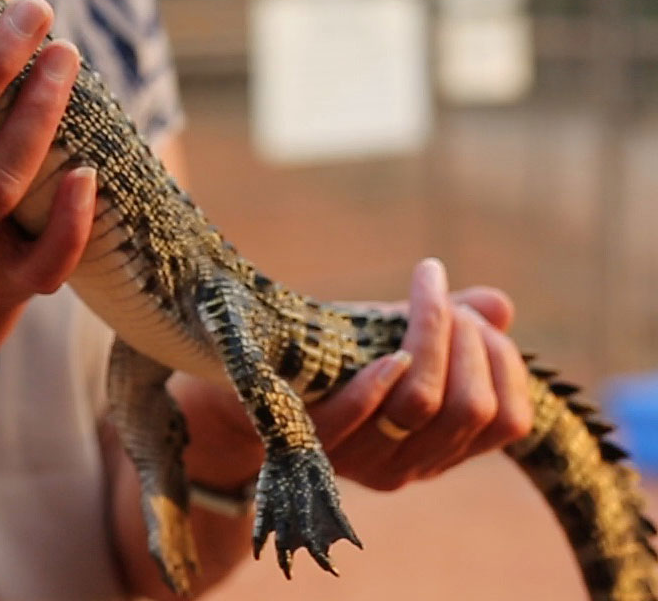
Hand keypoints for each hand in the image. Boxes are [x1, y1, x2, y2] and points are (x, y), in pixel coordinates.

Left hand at [310, 257, 533, 489]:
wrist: (254, 385)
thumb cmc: (335, 358)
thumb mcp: (397, 334)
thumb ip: (453, 323)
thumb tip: (501, 305)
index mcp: (443, 446)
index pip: (509, 419)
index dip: (506, 364)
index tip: (482, 318)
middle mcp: (411, 464)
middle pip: (472, 407)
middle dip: (469, 342)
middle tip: (447, 300)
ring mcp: (361, 458)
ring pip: (422, 404)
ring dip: (431, 340)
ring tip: (425, 298)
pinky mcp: (311, 441)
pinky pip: (357, 416)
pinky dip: (378, 379)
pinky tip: (386, 351)